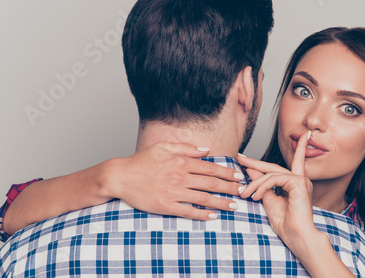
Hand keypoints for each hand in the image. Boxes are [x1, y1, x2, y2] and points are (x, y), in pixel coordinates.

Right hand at [102, 142, 243, 219]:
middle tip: (243, 192)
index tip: (238, 177)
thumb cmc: (142, 161)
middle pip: (211, 184)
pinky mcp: (166, 206)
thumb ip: (186, 148)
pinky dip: (202, 214)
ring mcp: (174, 192)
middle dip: (230, 188)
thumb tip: (206, 150)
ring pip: (203, 198)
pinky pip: (188, 211)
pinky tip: (212, 216)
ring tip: (234, 206)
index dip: (227, 173)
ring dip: (221, 203)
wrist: (121, 176)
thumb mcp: (164, 147)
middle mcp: (180, 176)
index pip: (210, 168)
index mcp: (181, 162)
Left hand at [238, 131, 315, 241]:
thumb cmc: (285, 223)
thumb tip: (252, 170)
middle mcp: (300, 180)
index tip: (304, 135)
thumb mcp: (268, 200)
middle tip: (239, 158)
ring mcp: (300, 180)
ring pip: (271, 173)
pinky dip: (262, 186)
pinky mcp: (298, 183)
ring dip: (254, 183)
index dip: (300, 147)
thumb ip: (262, 184)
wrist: (296, 237)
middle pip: (273, 166)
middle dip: (254, 162)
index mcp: (295, 184)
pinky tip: (255, 196)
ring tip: (245, 193)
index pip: (297, 160)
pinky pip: (274, 179)